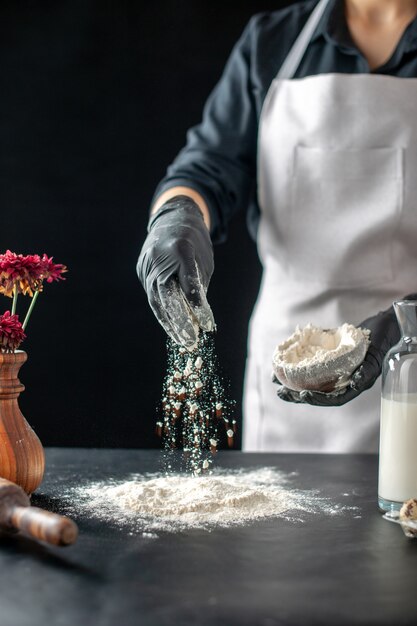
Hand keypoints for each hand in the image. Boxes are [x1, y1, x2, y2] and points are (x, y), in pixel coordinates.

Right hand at [137, 195, 214, 349]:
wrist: (172, 218)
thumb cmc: (194, 242)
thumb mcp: (204, 261)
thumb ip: (199, 286)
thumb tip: (199, 317)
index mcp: (181, 249)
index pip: (189, 283)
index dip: (198, 306)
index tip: (207, 326)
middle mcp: (160, 257)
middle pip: (167, 295)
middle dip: (180, 321)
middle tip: (191, 341)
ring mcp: (147, 264)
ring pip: (156, 299)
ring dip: (170, 323)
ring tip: (182, 341)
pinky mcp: (141, 270)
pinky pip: (152, 295)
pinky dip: (163, 312)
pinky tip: (173, 327)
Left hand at [275, 295, 416, 406]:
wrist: (384, 326)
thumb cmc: (382, 342)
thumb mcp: (376, 357)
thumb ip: (366, 372)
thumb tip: (354, 384)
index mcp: (352, 385)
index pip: (332, 399)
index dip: (317, 400)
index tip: (302, 395)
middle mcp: (341, 380)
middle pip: (316, 392)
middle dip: (296, 394)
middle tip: (280, 392)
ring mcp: (333, 369)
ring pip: (309, 379)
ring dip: (291, 380)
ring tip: (274, 379)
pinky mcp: (327, 357)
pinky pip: (309, 363)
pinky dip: (296, 363)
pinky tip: (282, 360)